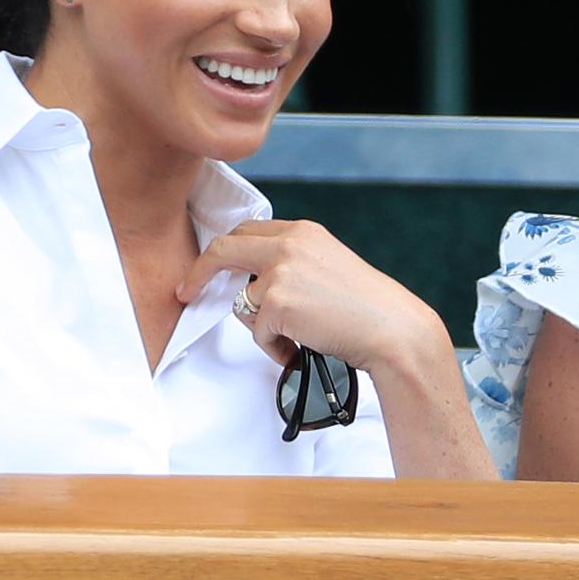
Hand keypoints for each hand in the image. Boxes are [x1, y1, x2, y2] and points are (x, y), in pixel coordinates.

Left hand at [175, 219, 432, 370]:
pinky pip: (259, 333)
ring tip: (297, 337)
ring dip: (262, 327)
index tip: (208, 267)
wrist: (391, 329)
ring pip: (243, 304)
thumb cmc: (367, 307)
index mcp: (303, 232)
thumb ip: (293, 263)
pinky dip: (276, 347)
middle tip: (187, 292)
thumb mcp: (328, 267)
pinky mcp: (277, 303)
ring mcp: (281, 272)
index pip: (249, 231)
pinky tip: (302, 347)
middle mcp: (289, 244)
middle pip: (225, 249)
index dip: (225, 250)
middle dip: (200, 272)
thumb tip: (255, 284)